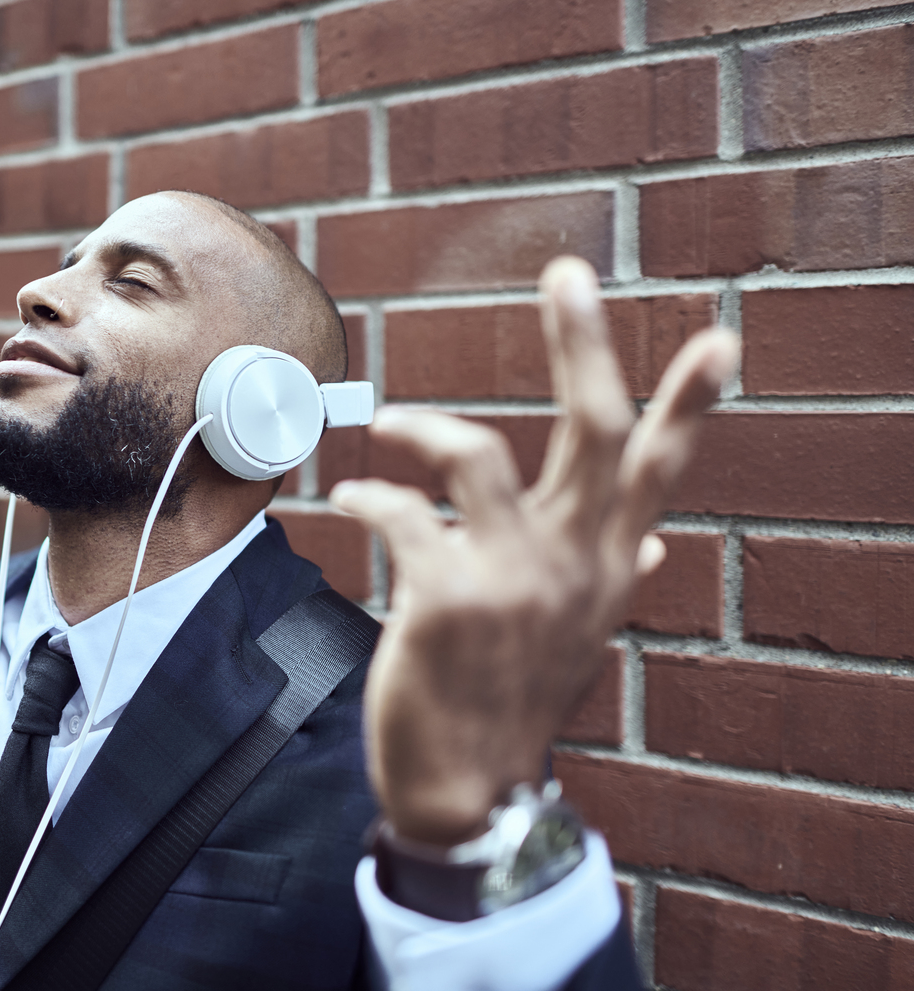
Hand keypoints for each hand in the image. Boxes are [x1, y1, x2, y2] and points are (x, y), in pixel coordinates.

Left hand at [331, 257, 737, 845]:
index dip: (690, 406)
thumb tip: (655, 545)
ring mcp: (512, 579)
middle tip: (568, 273)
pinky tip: (345, 503)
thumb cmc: (508, 700)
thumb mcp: (577, 637)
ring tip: (388, 427)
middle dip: (582, 345)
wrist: (461, 790)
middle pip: (593, 432)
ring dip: (423, 428)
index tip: (719, 341)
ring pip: (479, 455)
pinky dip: (365, 498)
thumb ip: (611, 577)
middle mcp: (573, 564)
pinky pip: (399, 514)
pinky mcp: (446, 597)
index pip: (661, 474)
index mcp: (605, 567)